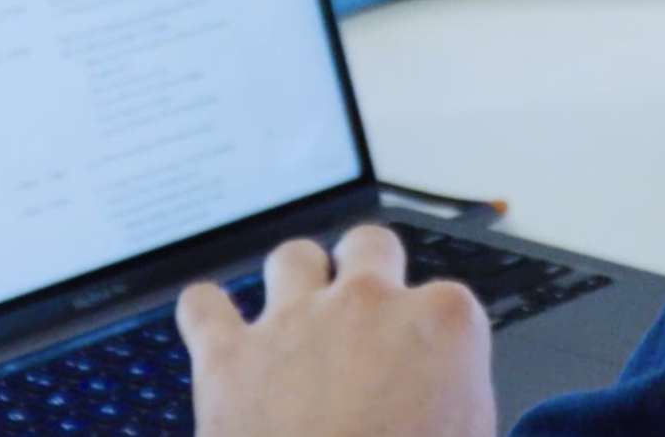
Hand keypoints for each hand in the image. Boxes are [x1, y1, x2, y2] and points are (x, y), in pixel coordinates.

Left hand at [179, 226, 494, 436]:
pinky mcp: (229, 356)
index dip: (434, 340)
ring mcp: (295, 321)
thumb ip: (461, 411)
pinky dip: (206, 314)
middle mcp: (369, 303)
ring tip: (294, 312)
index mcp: (443, 324)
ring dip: (293, 280)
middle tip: (363, 308)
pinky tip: (213, 328)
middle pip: (370, 245)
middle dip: (366, 267)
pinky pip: (203, 306)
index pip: (449, 304)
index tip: (427, 370)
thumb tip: (441, 418)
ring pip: (292, 257)